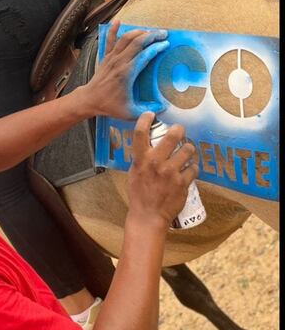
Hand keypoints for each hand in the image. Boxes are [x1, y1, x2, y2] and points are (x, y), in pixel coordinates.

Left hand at [80, 20, 169, 118]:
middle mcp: (119, 62)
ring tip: (151, 31)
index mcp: (127, 73)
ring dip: (139, 32)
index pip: (144, 55)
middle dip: (151, 36)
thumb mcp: (131, 112)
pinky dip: (113, 30)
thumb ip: (148, 110)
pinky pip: (109, 40)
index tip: (166, 45)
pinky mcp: (105, 57)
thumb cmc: (110, 106)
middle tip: (164, 34)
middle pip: (136, 42)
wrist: (89, 100)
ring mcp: (111, 58)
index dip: (156, 48)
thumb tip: (164, 106)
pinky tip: (117, 21)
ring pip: (125, 39)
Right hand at [126, 112, 198, 228]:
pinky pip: (194, 168)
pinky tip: (189, 170)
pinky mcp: (183, 182)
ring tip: (188, 151)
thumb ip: (141, 159)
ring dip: (189, 149)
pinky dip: (192, 168)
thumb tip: (149, 146)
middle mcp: (156, 163)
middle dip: (179, 130)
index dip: (145, 119)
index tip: (150, 114)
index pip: (140, 133)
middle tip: (180, 130)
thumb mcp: (134, 173)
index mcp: (141, 159)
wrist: (148, 215)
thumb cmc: (139, 194)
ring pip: (188, 150)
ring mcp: (171, 172)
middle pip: (172, 136)